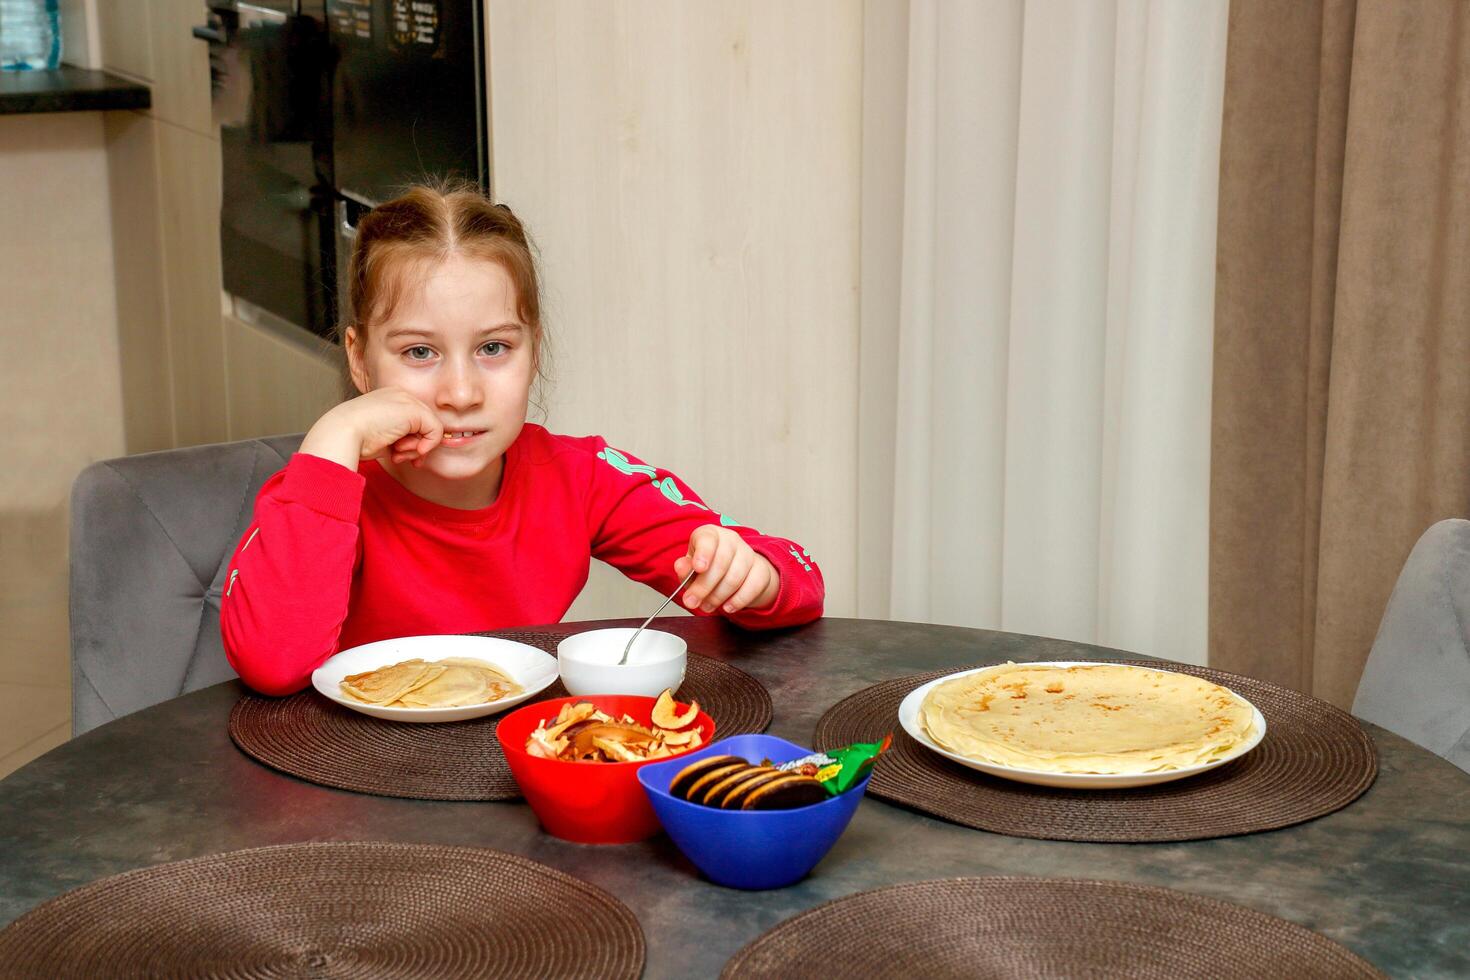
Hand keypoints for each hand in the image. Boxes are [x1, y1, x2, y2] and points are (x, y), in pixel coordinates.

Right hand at [299, 387, 444, 470]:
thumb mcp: (382, 435)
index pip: (414, 422)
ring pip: (431, 429)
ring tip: (397, 453)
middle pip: (425, 425)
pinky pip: (436, 431)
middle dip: (417, 447)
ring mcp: (407, 400)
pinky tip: (405, 451)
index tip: (401, 457)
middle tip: (400, 458)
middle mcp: (400, 396)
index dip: (413, 442)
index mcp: (389, 398)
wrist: (342, 432)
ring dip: (416, 449)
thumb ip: (400, 437)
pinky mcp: (414, 410)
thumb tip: (421, 447)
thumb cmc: (355, 438)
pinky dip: (427, 446)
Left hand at [675, 525, 779, 614]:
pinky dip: (738, 600)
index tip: (698, 568)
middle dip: (704, 586)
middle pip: (721, 562)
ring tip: (707, 606)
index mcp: (711, 535)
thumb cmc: (710, 567)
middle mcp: (731, 540)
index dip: (703, 553)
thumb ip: (684, 569)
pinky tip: (728, 606)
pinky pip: (752, 586)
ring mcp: (748, 554)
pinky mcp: (761, 570)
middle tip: (693, 602)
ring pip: (735, 577)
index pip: (708, 539)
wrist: (737, 572)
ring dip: (718, 597)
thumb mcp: (691, 567)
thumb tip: (681, 568)